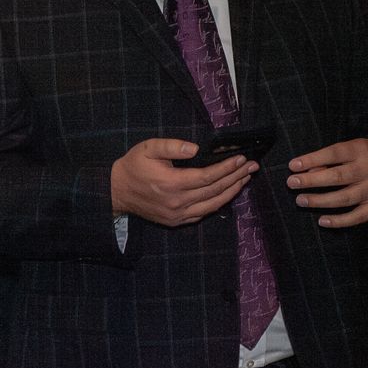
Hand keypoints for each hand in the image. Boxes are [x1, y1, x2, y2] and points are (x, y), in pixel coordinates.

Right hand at [110, 138, 252, 226]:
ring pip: (213, 204)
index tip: (241, 159)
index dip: (227, 168)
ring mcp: (178, 214)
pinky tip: (226, 194)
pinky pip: (203, 213)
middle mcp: (178, 202)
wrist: (116, 191)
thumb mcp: (147, 149)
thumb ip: (171, 146)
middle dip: (236, 177)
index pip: (208, 176)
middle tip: (252, 167)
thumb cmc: (132, 167)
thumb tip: (195, 149)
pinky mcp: (176, 221)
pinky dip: (218, 203)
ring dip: (232, 192)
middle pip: (215, 190)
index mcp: (172, 183)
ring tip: (244, 180)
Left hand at [288, 138, 367, 226]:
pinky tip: (322, 221)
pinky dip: (340, 221)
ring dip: (320, 200)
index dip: (312, 159)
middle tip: (291, 183)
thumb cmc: (364, 158)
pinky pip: (358, 216)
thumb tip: (310, 171)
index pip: (334, 154)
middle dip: (312, 180)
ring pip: (345, 197)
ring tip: (300, 200)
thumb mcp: (352, 149)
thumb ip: (332, 158)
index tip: (292, 165)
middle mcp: (367, 170)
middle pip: (337, 176)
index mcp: (359, 151)